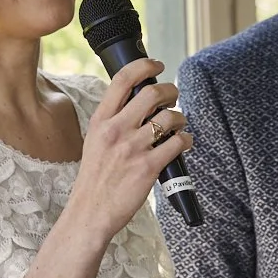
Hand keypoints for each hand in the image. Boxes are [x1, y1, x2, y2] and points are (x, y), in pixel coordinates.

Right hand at [67, 58, 193, 245]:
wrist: (91, 212)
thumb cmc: (95, 179)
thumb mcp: (95, 142)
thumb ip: (112, 121)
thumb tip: (137, 101)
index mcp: (101, 121)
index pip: (122, 79)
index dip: (144, 65)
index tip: (156, 65)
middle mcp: (116, 130)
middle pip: (152, 93)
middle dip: (170, 90)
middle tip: (173, 96)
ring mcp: (133, 148)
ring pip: (169, 117)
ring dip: (180, 117)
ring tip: (178, 124)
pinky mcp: (149, 167)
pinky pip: (178, 142)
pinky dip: (186, 139)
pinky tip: (184, 142)